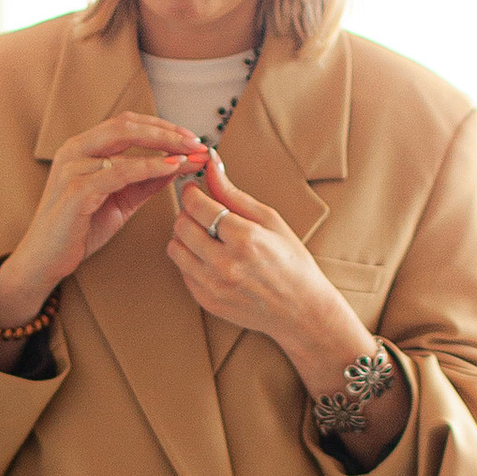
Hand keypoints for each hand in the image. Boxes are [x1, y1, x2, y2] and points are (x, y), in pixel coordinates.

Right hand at [0, 110, 204, 328]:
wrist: (45, 260)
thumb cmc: (79, 230)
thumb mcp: (119, 201)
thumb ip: (144, 182)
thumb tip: (176, 165)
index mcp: (82, 148)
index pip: (126, 124)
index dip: (160, 126)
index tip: (190, 137)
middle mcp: (74, 150)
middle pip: (126, 125)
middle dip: (166, 131)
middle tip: (196, 141)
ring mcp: (73, 168)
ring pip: (124, 143)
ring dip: (163, 147)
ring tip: (190, 155)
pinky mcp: (76, 191)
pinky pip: (119, 172)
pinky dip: (148, 167)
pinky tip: (170, 169)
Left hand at [163, 149, 348, 363]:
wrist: (301, 310)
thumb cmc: (291, 262)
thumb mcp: (269, 220)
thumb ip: (234, 194)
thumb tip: (211, 165)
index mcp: (244, 239)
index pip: (197, 205)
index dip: (191, 192)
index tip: (194, 189)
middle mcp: (225, 264)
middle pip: (181, 225)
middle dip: (188, 213)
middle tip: (202, 212)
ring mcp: (213, 286)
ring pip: (175, 248)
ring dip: (185, 237)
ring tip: (206, 236)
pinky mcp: (206, 300)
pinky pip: (182, 270)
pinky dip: (191, 260)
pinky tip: (212, 258)